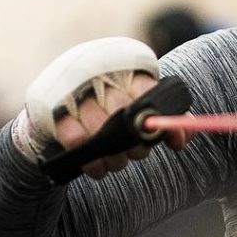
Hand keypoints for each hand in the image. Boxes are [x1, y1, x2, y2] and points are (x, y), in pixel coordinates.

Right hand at [53, 71, 189, 180]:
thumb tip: (181, 137)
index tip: (166, 139)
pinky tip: (99, 166)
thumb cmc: (113, 109)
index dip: (160, 120)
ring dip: (115, 155)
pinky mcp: (55, 113)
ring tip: (118, 160)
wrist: (62, 108)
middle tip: (138, 151)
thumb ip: (167, 119)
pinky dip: (93, 161)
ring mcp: (76, 94)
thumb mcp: (142, 108)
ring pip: (101, 130)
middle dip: (136, 143)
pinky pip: (77, 141)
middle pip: (125, 114)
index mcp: (126, 71)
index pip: (149, 92)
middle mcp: (100, 77)